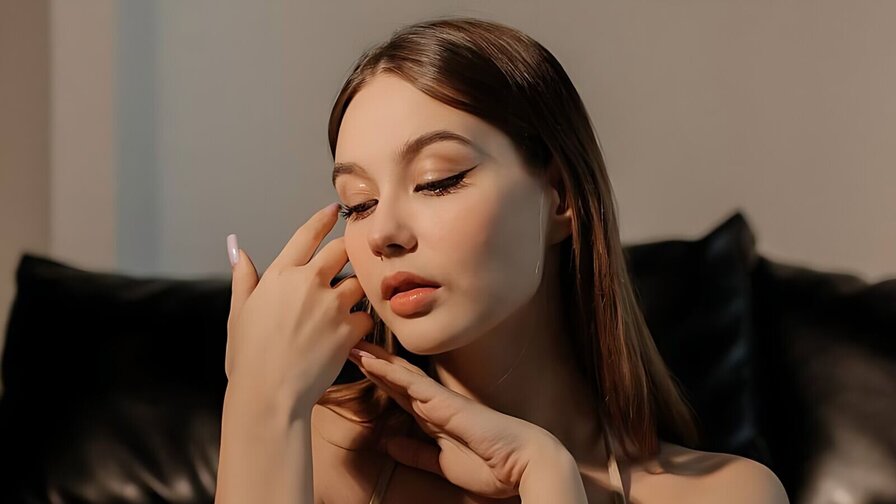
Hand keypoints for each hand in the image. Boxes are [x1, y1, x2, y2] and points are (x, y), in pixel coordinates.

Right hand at [225, 203, 372, 414]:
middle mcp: (308, 283)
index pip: (306, 235)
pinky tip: (353, 333)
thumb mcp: (239, 313)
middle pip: (341, 251)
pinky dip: (363, 323)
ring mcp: (331, 305)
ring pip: (358, 282)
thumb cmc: (248, 357)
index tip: (335, 210)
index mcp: (280, 276)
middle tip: (350, 262)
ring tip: (351, 304)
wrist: (268, 394)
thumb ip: (244, 278)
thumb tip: (237, 249)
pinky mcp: (349, 329)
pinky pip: (367, 316)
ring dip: (357, 291)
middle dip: (348, 253)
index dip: (323, 220)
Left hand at [347, 341, 566, 499]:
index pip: (401, 394)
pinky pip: (412, 384)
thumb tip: (388, 443)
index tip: (359, 366)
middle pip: (397, 378)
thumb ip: (416, 453)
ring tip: (352, 343)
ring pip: (400, 375)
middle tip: (348, 343)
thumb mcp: (442, 464)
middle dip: (373, 363)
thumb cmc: (492, 466)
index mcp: (436, 417)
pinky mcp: (444, 402)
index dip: (380, 380)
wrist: (522, 464)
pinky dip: (391, 371)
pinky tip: (373, 360)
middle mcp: (436, 404)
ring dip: (375, 360)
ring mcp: (440, 400)